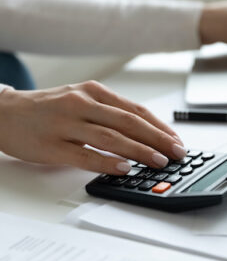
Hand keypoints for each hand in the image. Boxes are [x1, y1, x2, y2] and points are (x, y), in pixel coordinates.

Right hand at [0, 81, 185, 174]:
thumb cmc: (51, 107)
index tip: (176, 139)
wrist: (6, 112)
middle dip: (157, 139)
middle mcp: (83, 103)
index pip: (135, 110)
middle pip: (128, 122)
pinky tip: (124, 169)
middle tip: (176, 152)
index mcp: (94, 91)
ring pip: (110, 137)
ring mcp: (66, 123)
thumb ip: (110, 112)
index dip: (159, 126)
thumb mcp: (82, 99)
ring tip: (158, 162)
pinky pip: (84, 155)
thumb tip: (145, 131)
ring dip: (139, 151)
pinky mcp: (52, 145)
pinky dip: (107, 162)